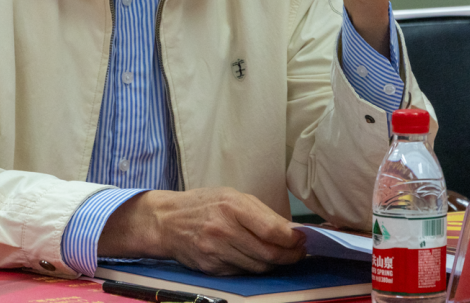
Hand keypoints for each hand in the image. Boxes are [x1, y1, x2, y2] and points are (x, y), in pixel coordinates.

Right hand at [97, 188, 305, 274]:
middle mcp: (224, 230)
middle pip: (269, 254)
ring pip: (258, 267)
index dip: (293, 240)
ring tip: (278, 256)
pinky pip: (242, 273)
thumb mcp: (231, 196)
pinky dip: (252, 268)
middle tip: (298, 253)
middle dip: (289, 256)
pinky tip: (253, 258)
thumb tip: (291, 231)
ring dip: (273, 264)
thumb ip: (260, 213)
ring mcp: (216, 251)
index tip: (304, 241)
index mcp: (232, 206)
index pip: (273, 231)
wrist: (166, 220)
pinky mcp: (211, 268)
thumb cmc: (203, 204)